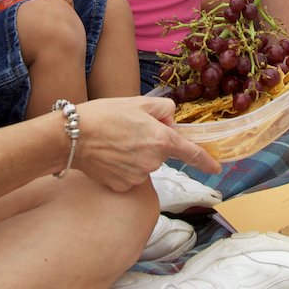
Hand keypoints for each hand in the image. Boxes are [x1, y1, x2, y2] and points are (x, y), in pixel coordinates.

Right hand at [72, 96, 220, 190]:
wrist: (71, 137)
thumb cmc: (105, 115)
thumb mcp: (140, 103)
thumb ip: (164, 109)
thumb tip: (170, 121)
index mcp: (161, 139)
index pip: (191, 153)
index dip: (206, 161)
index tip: (217, 169)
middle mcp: (153, 161)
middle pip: (162, 153)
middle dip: (153, 142)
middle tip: (130, 130)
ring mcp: (137, 176)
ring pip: (145, 164)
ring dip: (137, 155)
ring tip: (116, 142)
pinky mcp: (121, 186)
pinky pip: (130, 175)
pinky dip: (124, 167)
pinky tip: (109, 156)